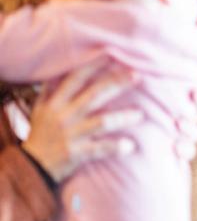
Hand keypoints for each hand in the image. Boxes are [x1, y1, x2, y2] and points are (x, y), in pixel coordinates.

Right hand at [21, 61, 142, 182]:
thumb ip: (49, 91)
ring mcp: (71, 135)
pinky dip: (115, 147)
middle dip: (115, 83)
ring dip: (122, 117)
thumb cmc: (41, 134)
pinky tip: (131, 145)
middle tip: (136, 75)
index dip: (93, 66)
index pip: (75, 79)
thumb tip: (57, 72)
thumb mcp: (40, 110)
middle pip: (93, 95)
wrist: (31, 166)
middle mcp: (64, 116)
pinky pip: (99, 149)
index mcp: (55, 103)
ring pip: (101, 122)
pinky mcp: (76, 153)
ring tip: (140, 114)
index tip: (112, 54)